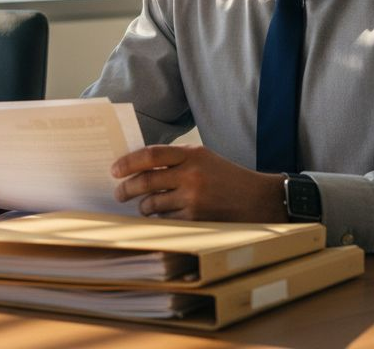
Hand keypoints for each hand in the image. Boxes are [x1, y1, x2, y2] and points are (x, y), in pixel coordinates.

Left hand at [111, 145, 287, 222]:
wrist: (259, 199)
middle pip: (145, 181)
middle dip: (126, 189)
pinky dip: (160, 219)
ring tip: (143, 206)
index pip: (150, 155)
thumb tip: (139, 167)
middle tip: (119, 193)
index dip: (128, 162)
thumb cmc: (226, 177)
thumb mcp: (204, 158)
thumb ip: (176, 159)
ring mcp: (193, 198)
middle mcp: (191, 174)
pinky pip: (166, 220)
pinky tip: (161, 217)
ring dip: (143, 207)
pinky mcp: (196, 219)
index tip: (114, 170)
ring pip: (153, 204)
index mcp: (191, 154)